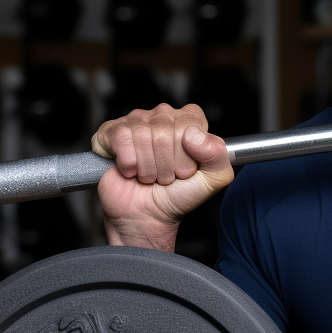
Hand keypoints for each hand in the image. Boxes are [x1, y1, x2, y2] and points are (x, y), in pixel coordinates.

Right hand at [91, 103, 233, 251]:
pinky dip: (130, 164)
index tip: (187, 169)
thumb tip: (194, 135)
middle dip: (168, 164)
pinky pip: (123, 139)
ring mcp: (136, 122)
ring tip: (151, 175)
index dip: (189, 154)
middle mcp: (162, 116)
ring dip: (149, 168)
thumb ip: (219, 155)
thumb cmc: (179, 195)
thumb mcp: (213, 180)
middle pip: (166, 131)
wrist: (148, 216)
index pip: (191, 122)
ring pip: (144, 135)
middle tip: (167, 176)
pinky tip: (132, 171)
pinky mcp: (111, 132)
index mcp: (189, 121)